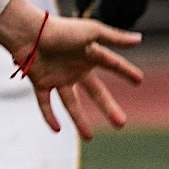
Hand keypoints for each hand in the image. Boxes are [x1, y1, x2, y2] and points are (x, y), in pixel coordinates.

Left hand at [13, 12, 142, 139]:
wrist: (29, 33)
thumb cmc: (61, 29)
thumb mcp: (92, 31)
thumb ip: (115, 38)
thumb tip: (139, 40)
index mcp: (88, 55)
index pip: (112, 64)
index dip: (125, 71)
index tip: (139, 80)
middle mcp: (74, 69)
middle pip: (95, 92)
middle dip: (108, 107)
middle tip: (121, 124)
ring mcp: (57, 77)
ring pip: (71, 104)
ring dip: (80, 121)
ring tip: (89, 138)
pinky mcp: (41, 83)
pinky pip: (45, 104)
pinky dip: (49, 116)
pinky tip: (57, 130)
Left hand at [75, 0, 150, 27]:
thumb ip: (82, 0)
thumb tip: (80, 17)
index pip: (107, 16)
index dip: (100, 22)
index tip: (93, 24)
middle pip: (122, 18)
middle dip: (112, 25)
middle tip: (103, 28)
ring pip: (133, 15)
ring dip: (124, 22)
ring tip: (113, 23)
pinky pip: (141, 8)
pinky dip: (133, 14)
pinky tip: (123, 15)